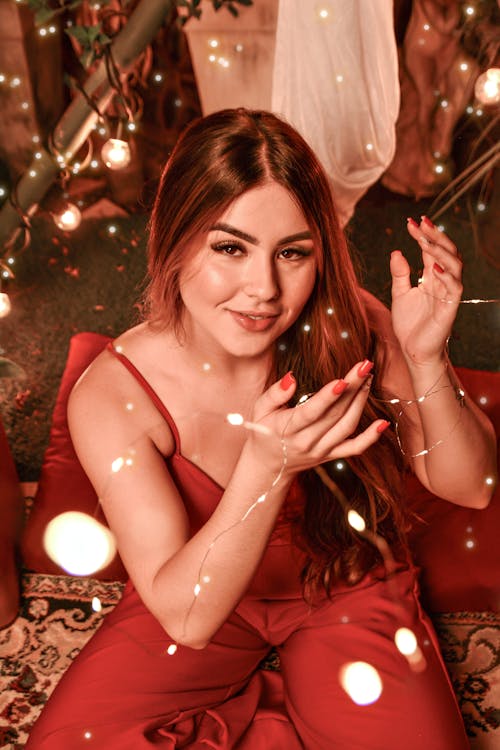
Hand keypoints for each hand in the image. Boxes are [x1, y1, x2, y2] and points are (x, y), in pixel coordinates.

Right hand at [246, 361, 388, 475]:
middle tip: (364, 365)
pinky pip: (354, 449)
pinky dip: (371, 438)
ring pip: (347, 426)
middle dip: (352, 388)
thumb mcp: (260, 410)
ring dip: (361, 402)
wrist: (268, 466)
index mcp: (288, 428)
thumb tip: (292, 377)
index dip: (328, 398)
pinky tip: (384, 422)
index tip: (343, 381)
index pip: (311, 412)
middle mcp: (307, 442)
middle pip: (335, 414)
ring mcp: (322, 451)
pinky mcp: (331, 456)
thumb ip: (274, 393)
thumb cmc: (263, 431)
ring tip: (369, 377)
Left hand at [390, 216, 462, 365]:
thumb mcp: (399, 294)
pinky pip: (454, 289)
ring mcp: (448, 294)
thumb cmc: (409, 324)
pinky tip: (435, 267)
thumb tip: (396, 251)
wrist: (413, 351)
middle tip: (422, 222)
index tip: (410, 222)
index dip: (422, 235)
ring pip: (455, 266)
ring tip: (427, 240)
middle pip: (446, 252)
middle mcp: (442, 282)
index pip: (430, 250)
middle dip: (435, 236)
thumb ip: (400, 274)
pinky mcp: (450, 308)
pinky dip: (447, 276)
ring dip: (441, 251)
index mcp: (431, 277)